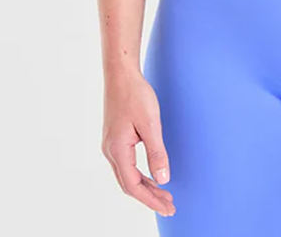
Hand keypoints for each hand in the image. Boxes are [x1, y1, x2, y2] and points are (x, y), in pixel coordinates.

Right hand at [102, 72, 175, 217]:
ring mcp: (111, 145)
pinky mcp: (114, 138)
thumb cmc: (135, 94)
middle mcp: (110, 151)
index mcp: (117, 149)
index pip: (134, 185)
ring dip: (145, 187)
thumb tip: (163, 179)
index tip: (168, 207)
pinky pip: (126, 166)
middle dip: (149, 197)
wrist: (120, 74)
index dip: (151, 199)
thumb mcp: (150, 123)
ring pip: (126, 176)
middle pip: (129, 184)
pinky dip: (139, 175)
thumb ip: (157, 152)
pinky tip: (150, 175)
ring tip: (164, 194)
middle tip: (170, 205)